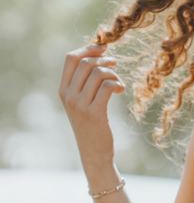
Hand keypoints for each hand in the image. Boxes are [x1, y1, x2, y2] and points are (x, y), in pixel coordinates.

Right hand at [59, 44, 124, 180]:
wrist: (94, 154)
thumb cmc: (92, 127)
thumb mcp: (82, 104)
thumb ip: (84, 84)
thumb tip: (98, 59)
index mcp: (63, 90)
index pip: (71, 58)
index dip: (88, 49)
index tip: (103, 49)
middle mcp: (68, 96)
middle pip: (86, 62)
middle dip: (104, 59)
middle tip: (115, 64)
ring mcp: (80, 104)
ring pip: (98, 73)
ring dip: (114, 73)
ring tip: (119, 83)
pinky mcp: (94, 113)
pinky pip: (108, 86)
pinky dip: (117, 83)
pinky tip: (121, 90)